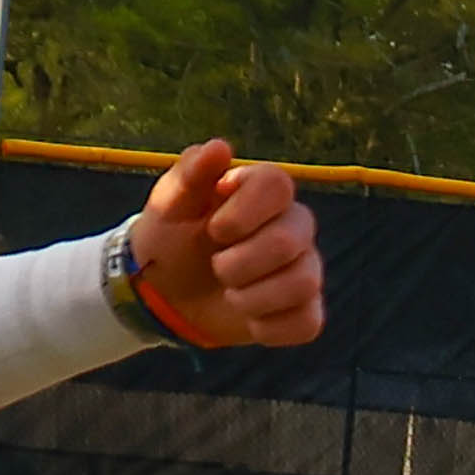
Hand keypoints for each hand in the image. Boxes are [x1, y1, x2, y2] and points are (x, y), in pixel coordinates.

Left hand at [124, 142, 322, 351]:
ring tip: (230, 295)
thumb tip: (220, 147)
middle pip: (293, 238)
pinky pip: (306, 322)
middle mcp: (292, 226)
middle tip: (216, 269)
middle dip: (244, 262)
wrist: (167, 295)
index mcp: (260, 192)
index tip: (215, 231)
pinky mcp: (305, 310)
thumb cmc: (171, 240)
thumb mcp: (169, 206)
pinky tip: (248, 319)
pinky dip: (270, 327)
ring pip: (304, 282)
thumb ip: (191, 174)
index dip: (246, 212)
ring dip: (254, 297)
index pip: (278, 185)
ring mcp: (303, 268)